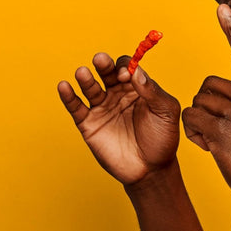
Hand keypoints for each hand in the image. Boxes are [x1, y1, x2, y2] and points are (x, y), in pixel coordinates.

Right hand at [57, 53, 180, 184]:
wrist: (151, 170)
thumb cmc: (163, 139)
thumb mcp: (166, 112)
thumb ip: (153, 91)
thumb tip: (136, 71)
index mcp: (138, 88)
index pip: (127, 68)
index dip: (126, 67)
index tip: (127, 75)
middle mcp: (118, 95)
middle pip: (107, 73)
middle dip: (104, 65)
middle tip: (101, 60)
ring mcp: (102, 108)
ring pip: (90, 87)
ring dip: (86, 78)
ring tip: (83, 73)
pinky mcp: (89, 124)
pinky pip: (76, 107)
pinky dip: (68, 96)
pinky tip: (64, 86)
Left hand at [181, 5, 230, 206]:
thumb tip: (220, 97)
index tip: (222, 8)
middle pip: (208, 84)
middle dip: (204, 104)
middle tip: (215, 126)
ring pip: (197, 103)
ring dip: (198, 121)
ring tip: (214, 140)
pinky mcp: (221, 133)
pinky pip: (191, 120)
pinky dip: (194, 134)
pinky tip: (209, 147)